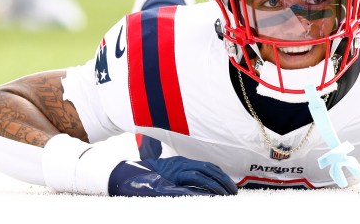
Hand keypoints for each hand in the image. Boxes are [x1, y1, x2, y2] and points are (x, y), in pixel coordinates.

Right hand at [109, 156, 237, 196]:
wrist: (126, 176)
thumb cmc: (147, 179)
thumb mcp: (169, 178)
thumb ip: (183, 181)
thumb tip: (199, 190)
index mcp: (182, 163)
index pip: (207, 166)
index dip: (220, 175)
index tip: (230, 185)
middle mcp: (181, 164)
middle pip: (208, 169)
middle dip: (223, 181)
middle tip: (233, 192)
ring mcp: (175, 170)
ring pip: (202, 175)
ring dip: (216, 185)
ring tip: (226, 195)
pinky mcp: (169, 180)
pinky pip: (189, 183)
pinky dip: (201, 189)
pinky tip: (210, 196)